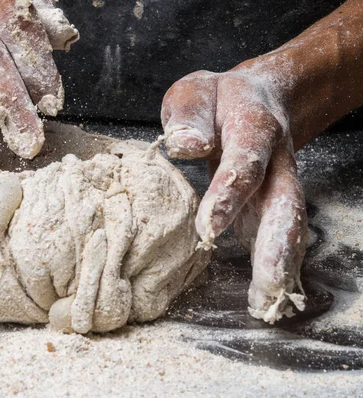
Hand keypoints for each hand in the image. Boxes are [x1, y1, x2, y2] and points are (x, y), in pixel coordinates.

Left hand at [161, 70, 307, 322]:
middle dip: (277, 245)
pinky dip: (276, 267)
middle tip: (266, 286)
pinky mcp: (272, 205)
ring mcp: (279, 185)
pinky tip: (266, 298)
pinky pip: (280, 236)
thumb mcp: (195, 93)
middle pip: (285, 203)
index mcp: (254, 127)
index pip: (245, 162)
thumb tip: (184, 145)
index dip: (229, 194)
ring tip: (268, 304)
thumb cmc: (216, 102)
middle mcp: (276, 161)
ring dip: (281, 265)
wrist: (255, 100)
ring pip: (290, 226)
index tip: (209, 228)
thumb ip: (189, 115)